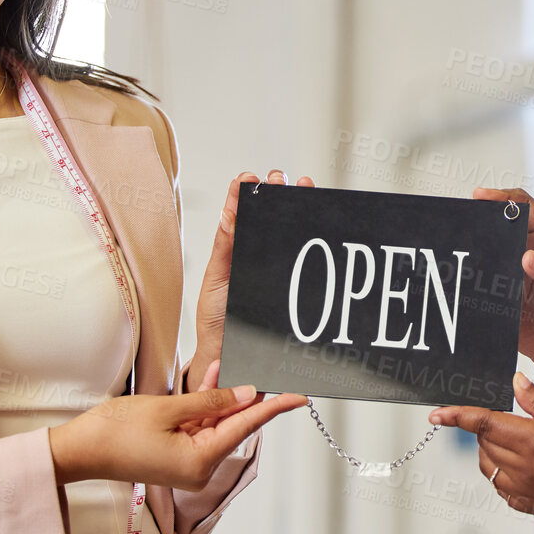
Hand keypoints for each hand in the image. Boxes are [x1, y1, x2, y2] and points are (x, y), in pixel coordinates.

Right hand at [49, 365, 306, 488]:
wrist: (79, 450)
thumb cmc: (116, 432)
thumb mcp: (168, 409)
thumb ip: (210, 401)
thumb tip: (246, 394)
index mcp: (200, 461)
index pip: (246, 426)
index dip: (274, 407)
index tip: (299, 396)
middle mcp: (199, 468)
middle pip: (232, 425)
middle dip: (242, 395)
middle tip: (261, 368)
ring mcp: (187, 465)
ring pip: (215, 424)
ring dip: (219, 396)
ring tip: (225, 364)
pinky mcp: (176, 457)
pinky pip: (199, 428)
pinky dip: (203, 406)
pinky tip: (210, 378)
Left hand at [184, 169, 314, 387]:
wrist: (229, 356)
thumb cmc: (217, 320)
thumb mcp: (215, 281)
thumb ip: (223, 249)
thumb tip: (227, 213)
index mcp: (235, 250)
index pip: (242, 214)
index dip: (246, 193)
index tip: (250, 177)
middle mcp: (257, 255)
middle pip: (270, 217)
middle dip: (277, 192)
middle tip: (278, 178)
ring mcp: (276, 268)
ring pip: (290, 232)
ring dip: (297, 206)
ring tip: (302, 186)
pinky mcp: (291, 285)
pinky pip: (304, 261)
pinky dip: (314, 239)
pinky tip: (319, 221)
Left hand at [429, 372, 533, 525]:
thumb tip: (515, 381)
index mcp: (533, 443)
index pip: (483, 425)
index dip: (456, 417)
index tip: (436, 413)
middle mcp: (524, 471)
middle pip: (483, 445)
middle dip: (484, 429)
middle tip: (507, 416)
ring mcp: (527, 493)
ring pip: (489, 469)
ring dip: (491, 452)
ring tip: (517, 438)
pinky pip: (503, 489)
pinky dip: (502, 474)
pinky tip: (522, 464)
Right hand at [470, 187, 533, 373]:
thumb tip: (529, 258)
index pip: (524, 210)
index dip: (503, 198)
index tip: (482, 196)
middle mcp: (525, 256)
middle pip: (498, 230)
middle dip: (479, 222)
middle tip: (462, 221)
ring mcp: (510, 279)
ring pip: (485, 258)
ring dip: (472, 254)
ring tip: (456, 252)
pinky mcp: (500, 303)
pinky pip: (479, 291)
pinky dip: (468, 287)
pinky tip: (459, 285)